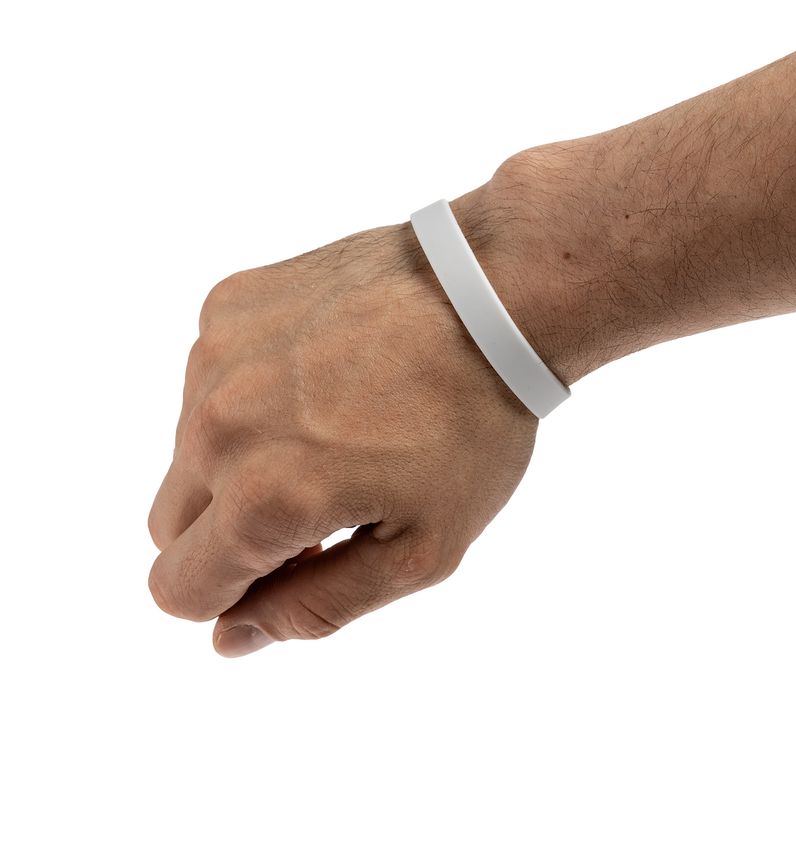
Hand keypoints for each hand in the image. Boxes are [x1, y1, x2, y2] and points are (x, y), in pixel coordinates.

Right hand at [148, 208, 537, 656]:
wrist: (490, 294)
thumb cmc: (472, 425)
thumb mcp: (421, 549)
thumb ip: (315, 607)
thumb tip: (230, 637)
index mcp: (262, 497)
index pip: (178, 590)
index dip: (234, 595)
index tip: (295, 562)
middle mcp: (216, 425)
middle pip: (171, 526)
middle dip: (232, 533)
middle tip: (322, 501)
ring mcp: (215, 355)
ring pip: (189, 450)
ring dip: (240, 460)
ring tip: (333, 428)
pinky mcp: (227, 306)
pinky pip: (208, 381)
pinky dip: (248, 394)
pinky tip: (322, 375)